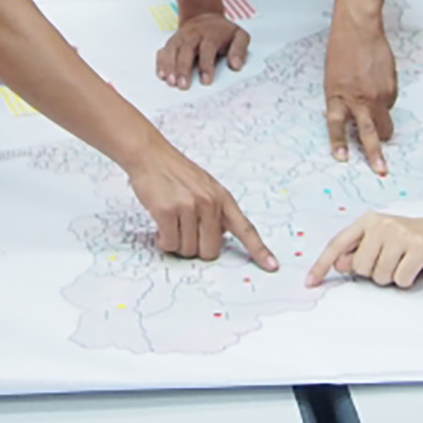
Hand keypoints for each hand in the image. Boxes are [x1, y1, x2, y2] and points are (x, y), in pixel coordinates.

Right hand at [125, 139, 277, 269]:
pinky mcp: (167, 211)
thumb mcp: (206, 187)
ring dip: (177, 244)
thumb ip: (216, 211)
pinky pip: (170, 244)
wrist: (150, 155)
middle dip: (196, 249)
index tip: (272, 266)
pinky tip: (160, 228)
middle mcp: (209, 203)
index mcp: (223, 198)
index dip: (259, 250)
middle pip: (211, 251)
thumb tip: (220, 236)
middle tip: (185, 234)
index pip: (246, 228)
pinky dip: (164, 241)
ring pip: (188, 250)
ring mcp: (189, 206)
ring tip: (171, 225)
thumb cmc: (176, 173)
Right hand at [156, 11, 249, 88]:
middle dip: (183, 68)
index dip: (206, 65)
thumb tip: (236, 65)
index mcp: (211, 34)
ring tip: (171, 82)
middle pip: (186, 50)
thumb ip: (240, 50)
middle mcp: (193, 35)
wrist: (204, 15)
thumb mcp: (238, 35)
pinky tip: (162, 74)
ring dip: (170, 66)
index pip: (207, 49)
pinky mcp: (171, 42)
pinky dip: (161, 63)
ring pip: (172, 51)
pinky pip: (163, 51)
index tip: (206, 81)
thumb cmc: (222, 31)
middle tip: (183, 85)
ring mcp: (180, 38)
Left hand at [305, 211, 422, 287]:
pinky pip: (401, 279)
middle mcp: (382, 224)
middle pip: (360, 267)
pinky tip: (414, 267)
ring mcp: (401, 234)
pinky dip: (406, 280)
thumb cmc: (409, 239)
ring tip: (403, 262)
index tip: (310, 282)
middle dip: (373, 272)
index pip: (337, 244)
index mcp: (368, 221)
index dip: (322, 265)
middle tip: (390, 261)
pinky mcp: (420, 247)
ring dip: (391, 277)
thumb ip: (358, 251)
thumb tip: (339, 264)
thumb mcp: (380, 241)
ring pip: (380, 276)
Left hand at [324, 20, 396, 172]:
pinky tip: (378, 87)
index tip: (342, 159)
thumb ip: (340, 100)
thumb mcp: (333, 79)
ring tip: (379, 120)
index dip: (339, 144)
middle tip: (381, 168)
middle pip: (370, 134)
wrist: (360, 29)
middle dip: (376, 154)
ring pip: (385, 122)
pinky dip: (385, 103)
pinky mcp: (392, 88)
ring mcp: (378, 95)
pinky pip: (390, 104)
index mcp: (338, 96)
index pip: (336, 126)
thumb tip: (347, 117)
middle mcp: (359, 99)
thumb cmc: (343, 50)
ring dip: (383, 127)